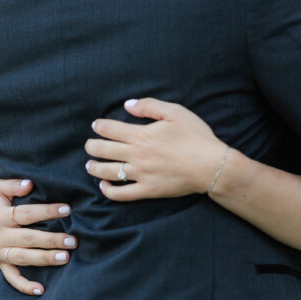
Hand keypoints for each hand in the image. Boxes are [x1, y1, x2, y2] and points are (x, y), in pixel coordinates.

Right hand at [0, 178, 76, 296]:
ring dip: (45, 259)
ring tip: (65, 258)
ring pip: (23, 258)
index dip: (46, 211)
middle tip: (73, 240)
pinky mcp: (0, 265)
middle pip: (28, 239)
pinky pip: (12, 278)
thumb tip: (30, 184)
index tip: (67, 209)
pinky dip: (25, 286)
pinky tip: (41, 290)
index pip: (26, 214)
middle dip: (51, 240)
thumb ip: (13, 184)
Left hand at [85, 97, 226, 200]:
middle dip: (91, 146)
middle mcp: (137, 155)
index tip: (96, 125)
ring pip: (108, 172)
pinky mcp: (147, 190)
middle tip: (89, 144)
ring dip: (94, 167)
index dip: (99, 126)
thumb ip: (149, 106)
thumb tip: (127, 105)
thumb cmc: (195, 137)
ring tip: (89, 165)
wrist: (211, 166)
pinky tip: (104, 185)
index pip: (110, 129)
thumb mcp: (175, 112)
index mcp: (142, 135)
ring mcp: (141, 175)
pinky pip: (121, 194)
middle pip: (103, 150)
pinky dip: (108, 190)